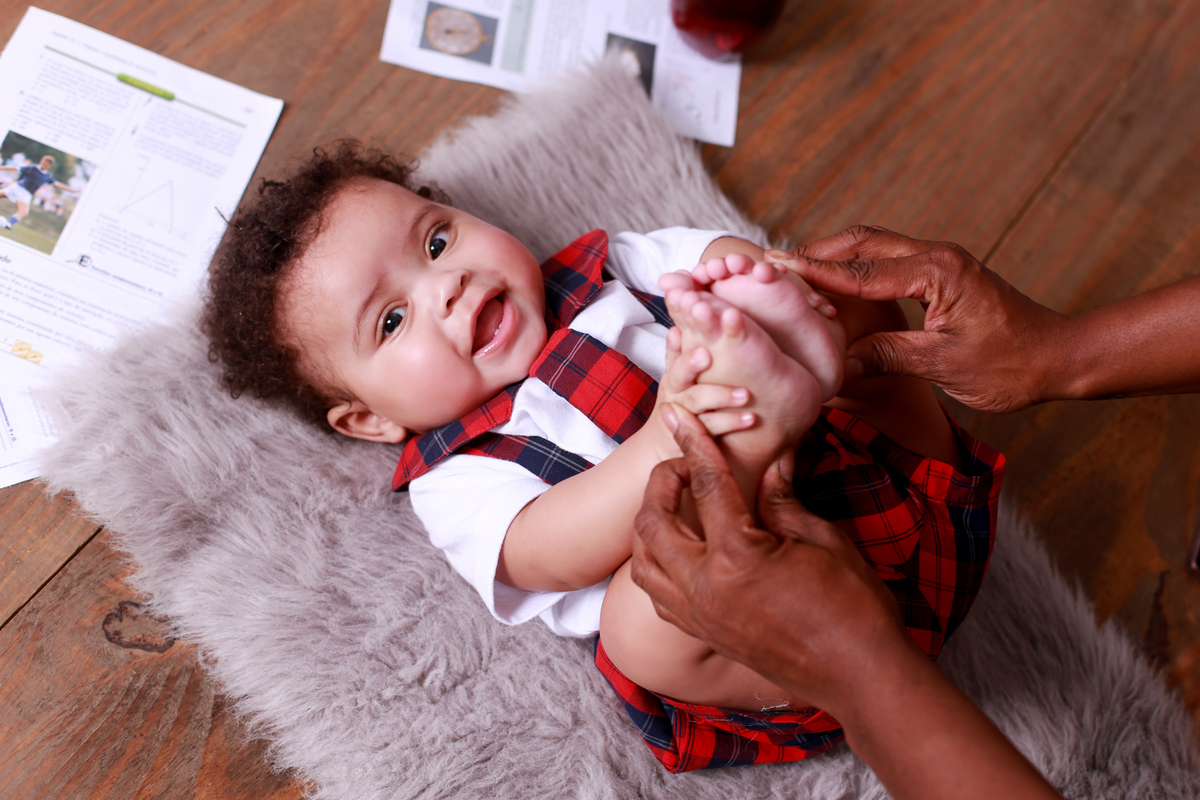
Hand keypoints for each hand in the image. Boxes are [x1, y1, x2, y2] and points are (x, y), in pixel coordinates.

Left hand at [631, 405, 909, 716]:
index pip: (707, 486)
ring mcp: (698, 616)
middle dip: (662, 482)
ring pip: (643, 561)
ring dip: (650, 524)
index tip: (682, 415)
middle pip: (654, 521)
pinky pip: (656, 594)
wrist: (859, 677)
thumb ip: (783, 500)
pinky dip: (656, 564)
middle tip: (683, 464)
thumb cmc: (853, 607)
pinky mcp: (702, 635)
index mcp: (736, 558)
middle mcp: (704, 589)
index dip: (696, 444)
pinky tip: (677, 548)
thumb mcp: (822, 540)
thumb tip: (770, 462)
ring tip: (673, 502)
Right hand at [655, 326, 753, 441]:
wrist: (670, 439)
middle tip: (708, 354)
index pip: (675, 349)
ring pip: (697, 402)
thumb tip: (683, 310)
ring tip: (745, 393)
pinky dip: (731, 422)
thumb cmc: (684, 395)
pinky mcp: (696, 435)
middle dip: (691, 363)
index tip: (693, 323)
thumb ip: (685, 344)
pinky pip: (712, 428)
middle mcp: (675, 389)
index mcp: (674, 370)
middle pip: (678, 374)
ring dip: (721, 396)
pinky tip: (751, 418)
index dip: (680, 338)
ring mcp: (683, 412)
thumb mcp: (682, 369)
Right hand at [765, 225, 1068, 411]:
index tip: (773, 266)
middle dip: (816, 252)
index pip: (860, 269)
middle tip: (773, 265)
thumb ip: (888, 355)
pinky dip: (854, 269)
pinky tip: (834, 287)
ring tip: (794, 273)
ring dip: (834, 257)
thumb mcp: (945, 366)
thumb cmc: (1013, 363)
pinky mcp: (941, 275)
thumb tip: (838, 360)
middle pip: (861, 241)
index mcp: (936, 271)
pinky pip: (887, 262)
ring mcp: (939, 262)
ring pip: (873, 247)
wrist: (1060, 357)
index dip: (813, 271)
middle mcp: (936, 256)